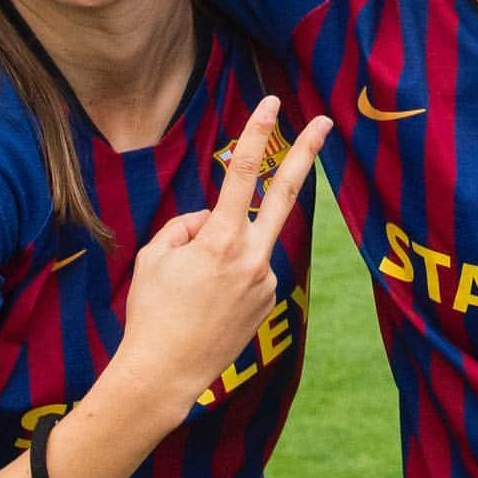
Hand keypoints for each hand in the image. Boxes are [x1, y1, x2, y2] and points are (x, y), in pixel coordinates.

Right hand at [117, 96, 331, 418]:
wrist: (164, 375)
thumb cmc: (151, 311)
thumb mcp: (155, 255)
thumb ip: (188, 224)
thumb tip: (212, 218)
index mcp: (221, 239)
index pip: (243, 172)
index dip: (257, 133)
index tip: (272, 103)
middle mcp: (252, 257)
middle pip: (285, 193)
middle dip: (305, 153)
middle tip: (326, 122)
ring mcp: (266, 281)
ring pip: (247, 241)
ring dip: (223, 249)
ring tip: (190, 291)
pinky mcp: (269, 302)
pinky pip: (247, 270)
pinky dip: (228, 275)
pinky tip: (206, 304)